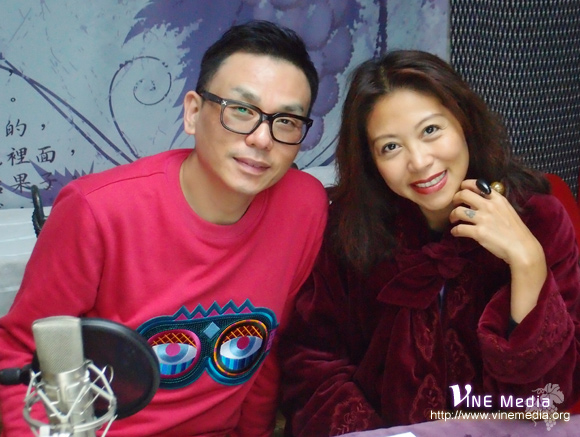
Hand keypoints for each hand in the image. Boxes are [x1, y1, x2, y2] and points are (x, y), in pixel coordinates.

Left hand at [449, 179, 546, 321]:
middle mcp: (491, 207)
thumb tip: (487, 201)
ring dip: (453, 216)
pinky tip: (457, 235)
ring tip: (454, 223)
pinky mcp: (479, 233)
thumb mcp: (509, 216)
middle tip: (454, 208)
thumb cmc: (517, 237)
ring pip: (458, 209)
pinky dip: (455, 231)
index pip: (476, 184)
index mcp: (499, 200)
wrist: (525, 254)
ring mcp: (485, 219)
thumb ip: (497, 207)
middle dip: (455, 199)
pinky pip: (459, 227)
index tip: (461, 193)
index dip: (464, 186)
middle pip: (463, 193)